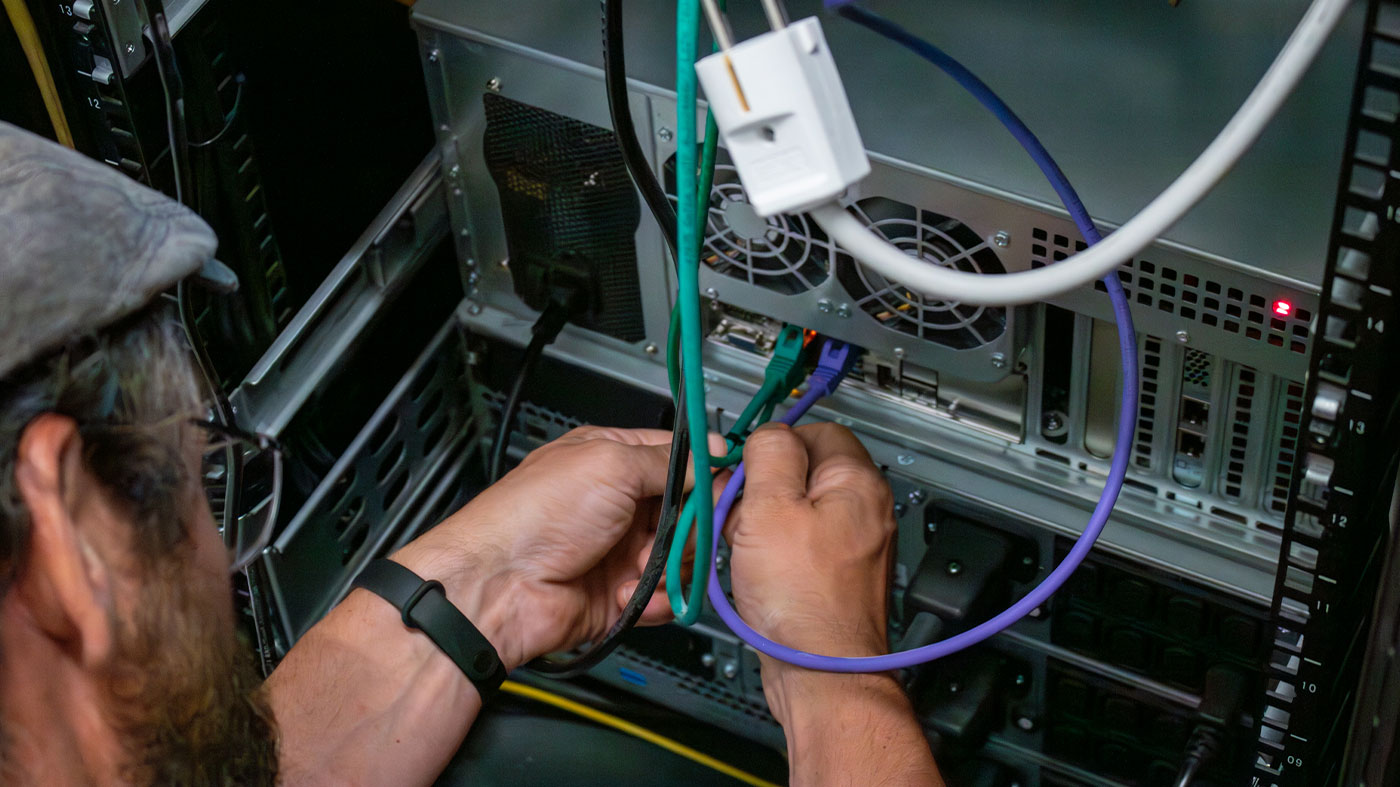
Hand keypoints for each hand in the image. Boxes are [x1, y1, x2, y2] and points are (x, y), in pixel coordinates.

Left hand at [391, 426, 693, 669]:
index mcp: (614, 460)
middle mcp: (621, 503)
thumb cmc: (533, 517)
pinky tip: (630, 593)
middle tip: (676, 533)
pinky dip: (659, 598)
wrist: (500, 589)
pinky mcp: (625, 593)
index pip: (680, 458)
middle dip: (691, 526)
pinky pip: (668, 596)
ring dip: (671, 565)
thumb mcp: (610, 466)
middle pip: (691, 511)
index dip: (707, 471)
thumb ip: (669, 460)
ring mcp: (623, 549)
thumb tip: (713, 453)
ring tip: (640, 567)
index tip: (727, 485)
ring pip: (685, 556)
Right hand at [723, 423, 940, 784]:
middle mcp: (866, 510)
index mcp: (857, 482)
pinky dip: (774, 552)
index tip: (748, 468)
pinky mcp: (838, 576)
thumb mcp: (769, 508)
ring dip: (764, 522)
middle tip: (744, 513)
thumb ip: (769, 456)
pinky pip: (800, 544)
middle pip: (804, 472)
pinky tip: (758, 572)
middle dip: (764, 489)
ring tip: (749, 549)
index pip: (816, 429)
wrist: (820, 673)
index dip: (775, 444)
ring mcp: (854, 545)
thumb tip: (770, 433)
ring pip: (798, 510)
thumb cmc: (803, 601)